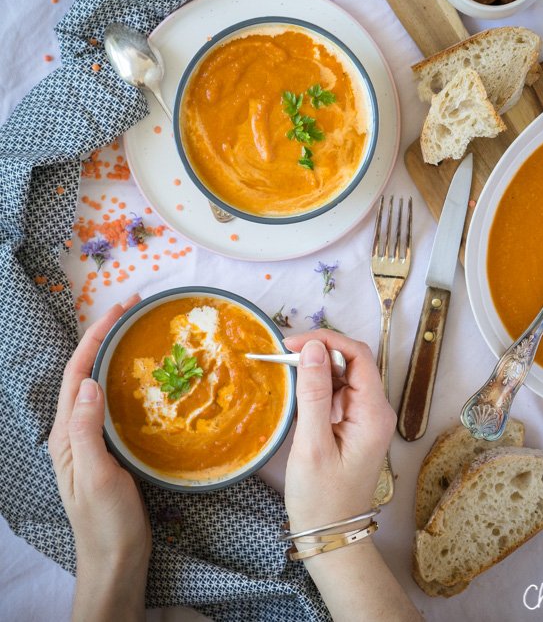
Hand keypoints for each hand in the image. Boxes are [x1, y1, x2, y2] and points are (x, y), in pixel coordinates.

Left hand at [49, 295, 150, 620]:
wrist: (118, 560)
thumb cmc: (106, 523)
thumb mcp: (95, 477)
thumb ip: (88, 430)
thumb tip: (89, 381)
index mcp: (66, 434)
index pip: (77, 373)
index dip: (96, 337)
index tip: (120, 309)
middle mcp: (75, 431)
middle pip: (86, 371)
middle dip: (106, 336)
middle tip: (134, 309)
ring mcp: (93, 439)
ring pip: (101, 384)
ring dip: (116, 353)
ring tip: (140, 331)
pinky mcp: (112, 448)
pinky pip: (116, 403)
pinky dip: (128, 379)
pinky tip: (147, 376)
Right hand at [283, 330, 395, 532]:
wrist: (330, 536)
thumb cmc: (322, 499)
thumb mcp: (313, 445)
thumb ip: (314, 393)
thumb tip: (312, 348)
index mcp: (374, 413)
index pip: (358, 355)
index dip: (326, 340)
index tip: (292, 343)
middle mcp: (375, 410)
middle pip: (351, 361)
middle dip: (318, 351)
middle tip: (282, 355)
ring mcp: (364, 417)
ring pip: (342, 375)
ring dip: (315, 367)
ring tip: (284, 369)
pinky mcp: (351, 424)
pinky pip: (336, 392)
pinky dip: (315, 385)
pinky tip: (296, 390)